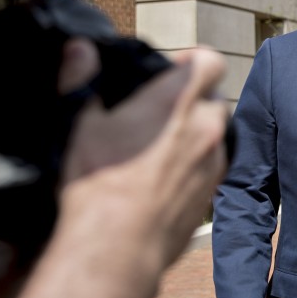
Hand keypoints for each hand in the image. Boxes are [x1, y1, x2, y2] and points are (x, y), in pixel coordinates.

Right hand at [57, 40, 229, 269]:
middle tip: (159, 112)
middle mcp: (207, 128)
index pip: (210, 61)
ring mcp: (215, 161)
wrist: (119, 247)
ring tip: (160, 146)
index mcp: (178, 102)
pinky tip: (165, 175)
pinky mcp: (214, 190)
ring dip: (196, 132)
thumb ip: (81, 78)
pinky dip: (197, 161)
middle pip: (212, 98)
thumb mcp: (81, 123)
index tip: (172, 72)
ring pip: (215, 132)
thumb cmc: (100, 184)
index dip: (193, 61)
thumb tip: (81, 49)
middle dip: (192, 100)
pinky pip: (213, 163)